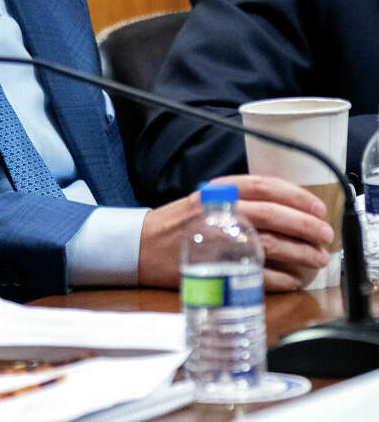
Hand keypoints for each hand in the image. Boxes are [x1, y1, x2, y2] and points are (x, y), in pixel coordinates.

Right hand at [138, 175, 332, 289]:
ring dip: (300, 253)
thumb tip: (285, 213)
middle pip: (273, 215)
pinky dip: (280, 278)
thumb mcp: (205, 200)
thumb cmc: (177, 224)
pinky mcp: (215, 267)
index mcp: (218, 192)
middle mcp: (219, 211)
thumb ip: (239, 202)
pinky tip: (292, 280)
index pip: (264, 186)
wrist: (140, 246)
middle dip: (305, 226)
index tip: (317, 207)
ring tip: (316, 259)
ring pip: (270, 244)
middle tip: (324, 236)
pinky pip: (256, 273)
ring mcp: (218, 239)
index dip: (296, 196)